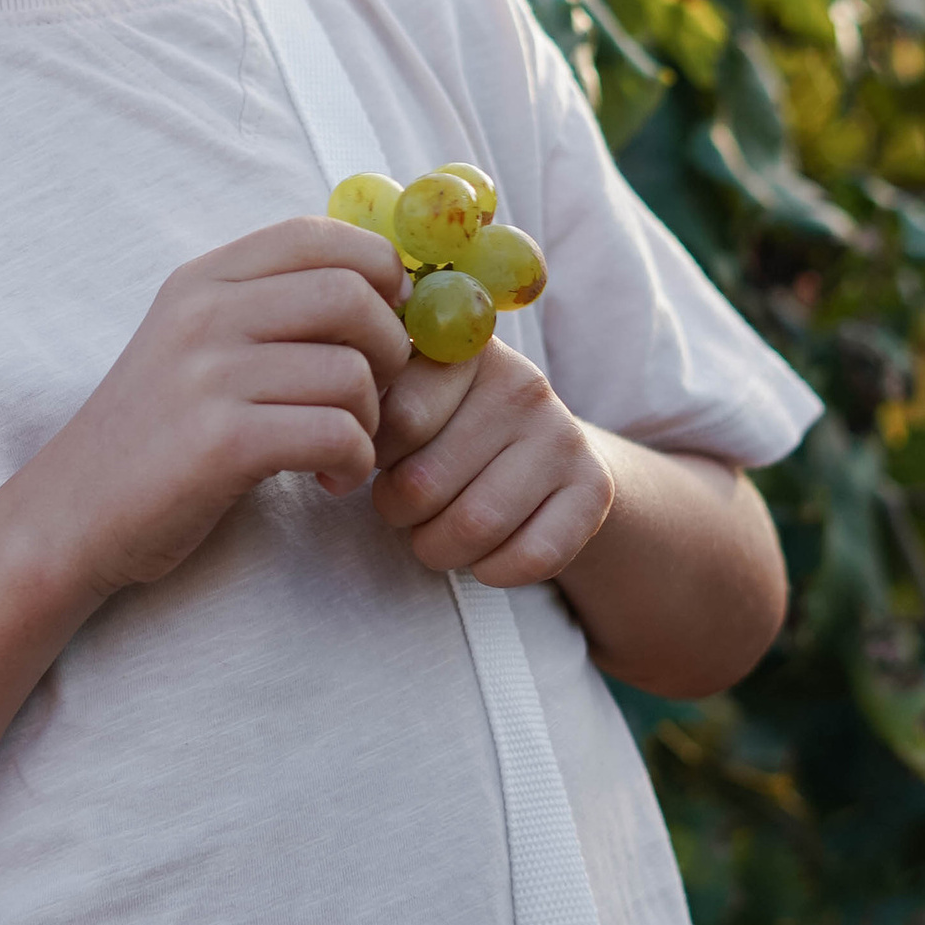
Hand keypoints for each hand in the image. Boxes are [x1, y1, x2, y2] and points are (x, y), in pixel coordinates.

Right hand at [26, 219, 413, 599]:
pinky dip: (354, 463)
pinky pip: (336, 433)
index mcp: (203, 279)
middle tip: (373, 397)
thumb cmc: (156, 434)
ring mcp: (207, 375)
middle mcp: (203, 313)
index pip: (317, 233)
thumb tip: (389, 289)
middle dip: (391, 351)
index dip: (378, 270)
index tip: (385, 323)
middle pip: (352, 295)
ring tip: (342, 448)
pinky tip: (328, 478)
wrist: (72, 513)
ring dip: (372, 421)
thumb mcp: (197, 344)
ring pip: (353, 372)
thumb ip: (271, 307)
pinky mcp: (220, 442)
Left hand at [371, 335, 615, 586]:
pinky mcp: (595, 488)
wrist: (545, 453)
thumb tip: (329, 461)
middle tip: (402, 507)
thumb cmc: (449, 427)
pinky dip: (493, 572)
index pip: (397, 420)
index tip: (377, 458)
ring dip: (437, 548)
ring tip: (433, 533)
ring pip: (475, 525)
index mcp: (464, 351)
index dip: (372, 457)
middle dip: (397, 512)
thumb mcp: (410, 395)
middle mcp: (522, 384)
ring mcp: (563, 436)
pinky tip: (483, 557)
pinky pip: (532, 557)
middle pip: (426, 483)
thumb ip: (370, 404)